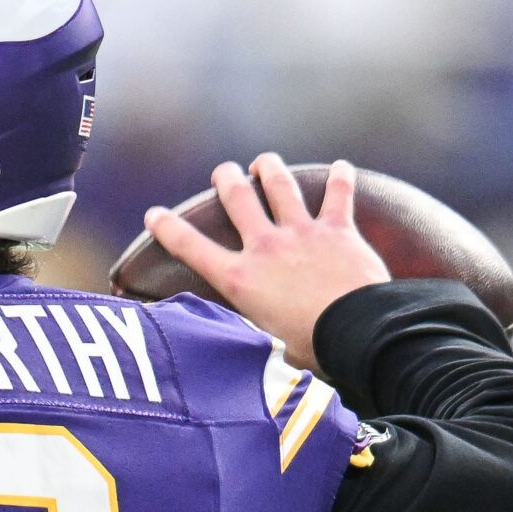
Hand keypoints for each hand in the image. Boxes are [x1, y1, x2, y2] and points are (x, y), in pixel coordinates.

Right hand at [145, 154, 389, 370]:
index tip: (154, 214)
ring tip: (264, 162)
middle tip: (223, 172)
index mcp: (240, 278)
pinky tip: (341, 167)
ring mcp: (302, 233)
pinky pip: (339, 194)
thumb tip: (242, 348)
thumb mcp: (264, 345)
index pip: (191, 247)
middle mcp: (265, 247)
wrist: (358, 331)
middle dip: (226, 179)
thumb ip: (251, 334)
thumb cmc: (311, 348)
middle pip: (238, 198)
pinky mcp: (338, 230)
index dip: (167, 228)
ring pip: (280, 186)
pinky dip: (340, 178)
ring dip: (270, 168)